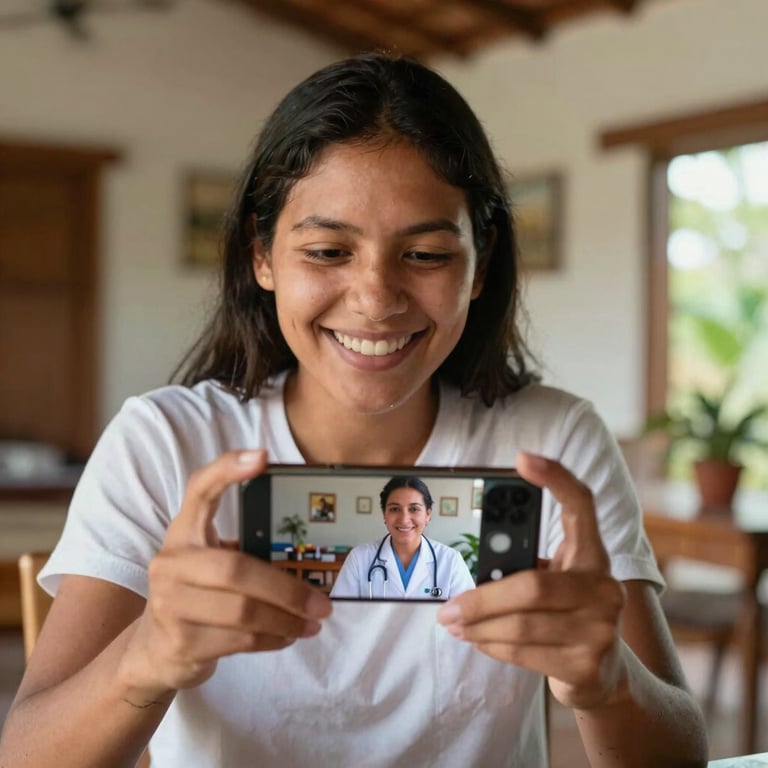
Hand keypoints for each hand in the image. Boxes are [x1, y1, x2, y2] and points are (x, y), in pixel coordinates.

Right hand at [120, 450, 331, 699]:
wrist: (154, 650)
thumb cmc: (198, 595)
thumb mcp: (211, 561)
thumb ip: (244, 548)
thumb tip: (310, 549)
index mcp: (184, 532)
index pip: (200, 490)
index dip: (227, 471)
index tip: (263, 457)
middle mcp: (170, 562)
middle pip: (236, 568)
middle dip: (288, 589)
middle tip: (323, 602)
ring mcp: (170, 603)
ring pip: (243, 611)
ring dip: (287, 619)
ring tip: (313, 621)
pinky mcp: (180, 641)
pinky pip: (240, 639)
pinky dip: (273, 638)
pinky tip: (288, 635)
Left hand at [437, 451, 626, 709]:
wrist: (607, 675)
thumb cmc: (568, 615)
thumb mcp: (558, 582)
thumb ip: (528, 567)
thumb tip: (480, 573)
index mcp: (593, 556)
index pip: (581, 505)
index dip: (555, 479)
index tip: (522, 459)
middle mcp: (605, 588)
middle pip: (532, 585)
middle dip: (481, 599)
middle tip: (448, 608)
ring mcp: (601, 629)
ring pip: (521, 624)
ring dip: (478, 626)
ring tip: (454, 624)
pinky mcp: (588, 667)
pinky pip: (523, 652)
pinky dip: (492, 645)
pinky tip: (478, 640)